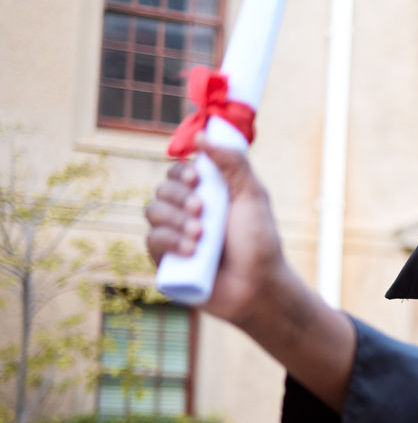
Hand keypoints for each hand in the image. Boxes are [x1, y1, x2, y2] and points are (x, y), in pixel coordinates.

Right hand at [145, 135, 286, 324]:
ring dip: (176, 220)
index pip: (179, 172)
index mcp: (207, 194)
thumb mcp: (252, 196)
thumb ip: (232, 163)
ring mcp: (175, 235)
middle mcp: (187, 212)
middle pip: (163, 189)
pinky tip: (191, 251)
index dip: (182, 172)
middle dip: (181, 197)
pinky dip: (169, 241)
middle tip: (204, 211)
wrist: (259, 286)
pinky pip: (151, 240)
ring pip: (153, 212)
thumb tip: (201, 136)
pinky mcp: (166, 260)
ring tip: (201, 236)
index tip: (197, 178)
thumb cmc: (260, 242)